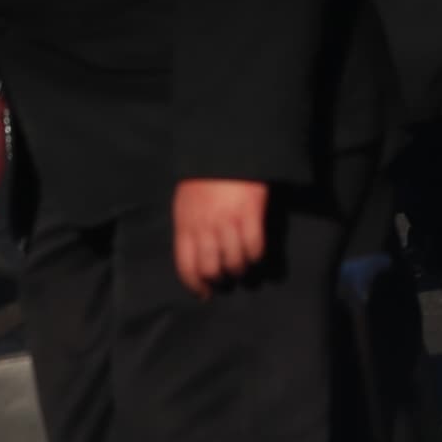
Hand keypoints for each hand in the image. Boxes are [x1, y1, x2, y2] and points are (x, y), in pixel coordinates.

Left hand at [172, 177, 269, 293]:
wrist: (225, 148)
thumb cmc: (203, 176)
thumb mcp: (184, 202)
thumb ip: (188, 228)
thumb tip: (193, 256)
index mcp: (185, 225)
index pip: (186, 267)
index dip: (196, 285)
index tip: (204, 293)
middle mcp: (205, 227)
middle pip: (212, 269)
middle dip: (220, 280)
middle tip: (228, 280)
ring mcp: (229, 221)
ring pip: (234, 261)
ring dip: (240, 271)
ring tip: (244, 270)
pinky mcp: (251, 213)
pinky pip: (254, 246)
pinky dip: (256, 256)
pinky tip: (257, 255)